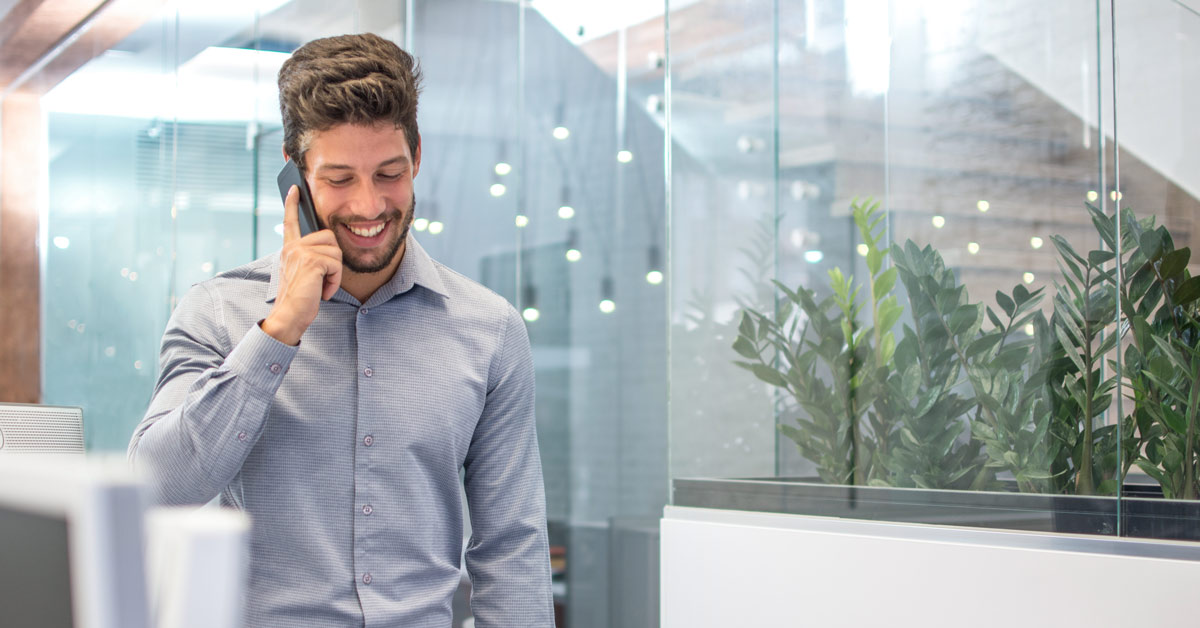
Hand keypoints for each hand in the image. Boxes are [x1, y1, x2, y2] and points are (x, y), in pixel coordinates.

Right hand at [261, 185, 341, 345]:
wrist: (289, 316)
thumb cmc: (300, 299)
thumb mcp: (303, 274)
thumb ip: (310, 258)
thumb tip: (328, 247)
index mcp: (289, 248)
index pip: (290, 221)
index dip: (292, 204)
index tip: (295, 188)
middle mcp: (292, 247)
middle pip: (330, 237)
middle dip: (334, 260)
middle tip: (323, 279)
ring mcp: (299, 252)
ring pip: (336, 252)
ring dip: (335, 273)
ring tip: (321, 286)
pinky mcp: (310, 261)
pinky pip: (336, 264)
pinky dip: (335, 281)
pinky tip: (323, 291)